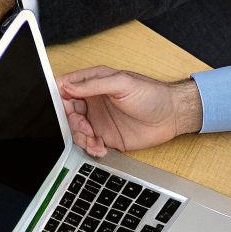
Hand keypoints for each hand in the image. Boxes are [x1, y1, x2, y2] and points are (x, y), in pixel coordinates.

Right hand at [57, 67, 201, 156]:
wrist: (171, 117)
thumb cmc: (152, 94)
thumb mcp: (122, 83)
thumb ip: (93, 84)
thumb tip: (68, 86)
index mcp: (94, 83)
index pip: (65, 87)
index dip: (59, 97)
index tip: (62, 108)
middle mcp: (93, 101)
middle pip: (67, 113)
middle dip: (72, 122)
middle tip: (85, 127)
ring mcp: (98, 120)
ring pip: (76, 131)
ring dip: (81, 138)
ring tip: (95, 140)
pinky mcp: (106, 137)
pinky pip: (89, 144)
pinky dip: (91, 148)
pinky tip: (101, 148)